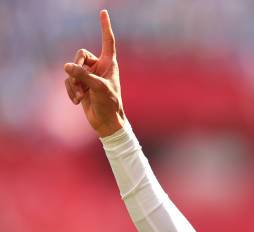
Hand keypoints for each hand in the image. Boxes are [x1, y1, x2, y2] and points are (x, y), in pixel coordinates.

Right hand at [64, 10, 124, 136]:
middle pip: (81, 55)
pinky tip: (76, 101)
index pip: (108, 41)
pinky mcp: (81, 85)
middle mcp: (99, 67)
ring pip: (72, 69)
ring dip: (73, 83)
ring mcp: (89, 75)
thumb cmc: (110, 104)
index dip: (105, 27)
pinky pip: (69, 81)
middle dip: (77, 67)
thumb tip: (67, 66)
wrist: (106, 122)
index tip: (103, 12)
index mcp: (110, 64)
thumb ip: (83, 76)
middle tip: (79, 81)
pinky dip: (70, 90)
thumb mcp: (98, 88)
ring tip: (80, 95)